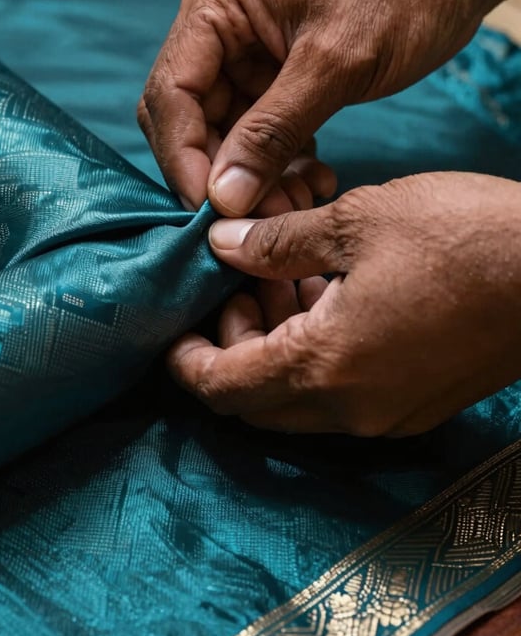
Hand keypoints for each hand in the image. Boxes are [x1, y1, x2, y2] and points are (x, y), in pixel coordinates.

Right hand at [138, 0, 520, 214]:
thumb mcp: (335, 63)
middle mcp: (217, 31)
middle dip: (223, 176)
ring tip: (298, 206)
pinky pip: (258, 139)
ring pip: (225, 139)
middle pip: (191, 122)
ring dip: (254, 181)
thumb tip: (223, 199)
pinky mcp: (272, 83)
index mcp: (216, 3)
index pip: (172, 93)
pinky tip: (311, 185)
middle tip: (260, 219)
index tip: (210, 210)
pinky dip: (279, 168)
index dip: (184, 157)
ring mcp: (244, 58)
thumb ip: (273, 132)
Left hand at [169, 173, 520, 436]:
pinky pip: (338, 395)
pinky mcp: (414, 403)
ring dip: (270, 350)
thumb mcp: (356, 222)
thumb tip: (221, 245)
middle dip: (227, 350)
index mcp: (323, 365)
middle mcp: (349, 408)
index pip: (222, 387)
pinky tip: (323, 299)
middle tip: (233, 290)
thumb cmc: (463, 237)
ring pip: (295, 400)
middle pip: (253, 401)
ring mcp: (386, 413)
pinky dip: (311, 358)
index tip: (172, 329)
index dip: (185, 361)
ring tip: (277, 283)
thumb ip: (276, 243)